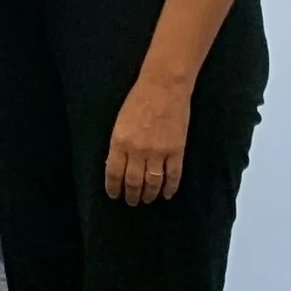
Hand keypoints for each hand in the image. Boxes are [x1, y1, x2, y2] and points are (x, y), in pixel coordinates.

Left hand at [105, 75, 191, 204]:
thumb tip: (117, 164)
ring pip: (153, 182)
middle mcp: (137, 151)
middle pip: (133, 181)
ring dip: (149, 194)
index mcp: (119, 142)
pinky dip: (170, 188)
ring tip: (147, 200)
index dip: (114, 187)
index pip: (114, 172)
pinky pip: (173, 176)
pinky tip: (167, 194)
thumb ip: (119, 144)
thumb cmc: (137, 100)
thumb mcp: (120, 122)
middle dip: (132, 195)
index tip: (114, 195)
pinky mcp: (177, 151)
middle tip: (131, 202)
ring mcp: (158, 152)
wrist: (163, 87)